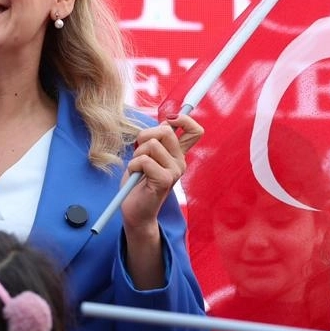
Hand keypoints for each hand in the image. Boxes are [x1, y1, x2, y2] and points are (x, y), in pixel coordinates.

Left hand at [120, 114, 202, 237]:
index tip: (168, 121)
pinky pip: (144, 160)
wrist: (135, 211)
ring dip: (136, 154)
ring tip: (137, 168)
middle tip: (139, 151)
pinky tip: (136, 176)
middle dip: (145, 135)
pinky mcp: (165, 180)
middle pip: (166, 130)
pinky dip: (133, 165)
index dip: (183, 119)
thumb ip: (156, 139)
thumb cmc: (138, 182)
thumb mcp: (147, 154)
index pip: (195, 130)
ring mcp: (175, 171)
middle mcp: (180, 161)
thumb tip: (165, 123)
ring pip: (151, 145)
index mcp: (178, 154)